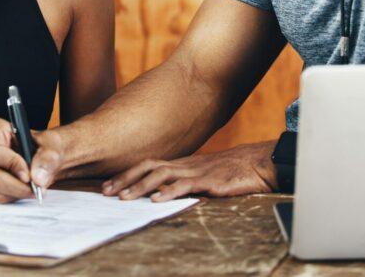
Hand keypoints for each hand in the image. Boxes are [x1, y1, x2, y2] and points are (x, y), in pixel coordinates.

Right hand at [0, 118, 64, 202]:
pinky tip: (22, 187)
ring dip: (17, 193)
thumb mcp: (52, 146)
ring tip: (32, 187)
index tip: (28, 175)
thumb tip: (37, 179)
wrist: (43, 155)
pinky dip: (12, 196)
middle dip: (18, 187)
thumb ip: (47, 159)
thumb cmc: (45, 146)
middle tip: (36, 189)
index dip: (11, 166)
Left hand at [102, 141, 277, 201]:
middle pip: (149, 167)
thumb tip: (160, 192)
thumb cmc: (231, 171)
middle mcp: (185, 164)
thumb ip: (183, 180)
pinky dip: (170, 192)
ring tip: (125, 198)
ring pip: (163, 175)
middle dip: (126, 179)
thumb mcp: (202, 175)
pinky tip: (158, 200)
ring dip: (142, 186)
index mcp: (182, 163)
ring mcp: (197, 171)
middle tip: (106, 192)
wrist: (258, 164)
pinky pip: (187, 185)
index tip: (108, 186)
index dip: (127, 174)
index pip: (148, 165)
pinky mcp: (210, 180)